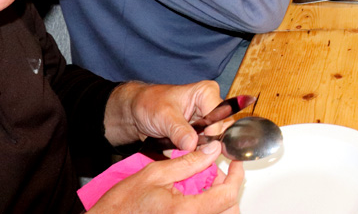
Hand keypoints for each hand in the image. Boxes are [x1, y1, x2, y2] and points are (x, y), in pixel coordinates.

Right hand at [89, 142, 243, 213]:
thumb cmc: (121, 205)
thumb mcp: (154, 174)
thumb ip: (188, 162)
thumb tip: (211, 150)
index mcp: (187, 212)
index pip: (227, 195)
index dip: (236, 176)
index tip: (236, 163)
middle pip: (228, 210)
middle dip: (227, 187)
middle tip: (216, 171)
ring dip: (219, 198)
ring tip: (203, 182)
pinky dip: (208, 207)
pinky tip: (195, 196)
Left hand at [103, 80, 223, 150]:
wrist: (136, 112)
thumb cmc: (149, 105)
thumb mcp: (164, 116)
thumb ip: (179, 131)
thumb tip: (192, 146)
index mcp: (207, 93)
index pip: (218, 119)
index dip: (209, 136)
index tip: (194, 149)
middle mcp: (211, 106)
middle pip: (218, 131)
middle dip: (202, 145)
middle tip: (184, 151)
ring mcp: (206, 121)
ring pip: (211, 142)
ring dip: (194, 151)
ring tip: (177, 149)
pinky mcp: (200, 133)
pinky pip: (202, 147)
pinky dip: (190, 153)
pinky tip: (177, 150)